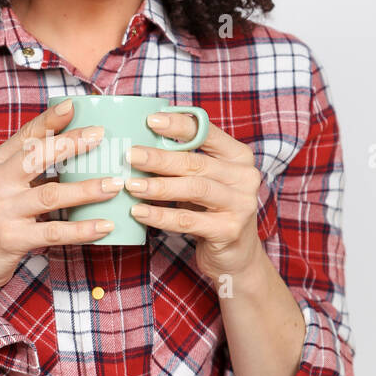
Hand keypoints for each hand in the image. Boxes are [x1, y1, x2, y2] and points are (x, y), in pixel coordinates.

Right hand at [0, 100, 122, 292]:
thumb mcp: (2, 187)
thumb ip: (28, 169)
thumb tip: (72, 147)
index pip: (25, 136)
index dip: (49, 120)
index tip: (72, 105)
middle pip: (37, 157)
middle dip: (71, 143)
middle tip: (101, 135)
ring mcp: (2, 211)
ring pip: (51, 195)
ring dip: (86, 189)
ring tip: (114, 184)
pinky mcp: (12, 239)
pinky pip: (54, 232)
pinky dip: (82, 228)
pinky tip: (104, 225)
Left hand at [123, 111, 264, 285]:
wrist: (236, 255)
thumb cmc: (211, 210)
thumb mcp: (204, 181)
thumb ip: (185, 161)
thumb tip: (140, 143)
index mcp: (239, 156)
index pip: (208, 133)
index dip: (179, 125)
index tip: (150, 120)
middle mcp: (245, 177)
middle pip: (196, 163)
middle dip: (159, 158)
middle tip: (130, 155)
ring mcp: (241, 205)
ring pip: (194, 189)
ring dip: (158, 186)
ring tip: (130, 185)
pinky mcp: (229, 231)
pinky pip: (187, 220)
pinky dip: (160, 216)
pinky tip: (138, 212)